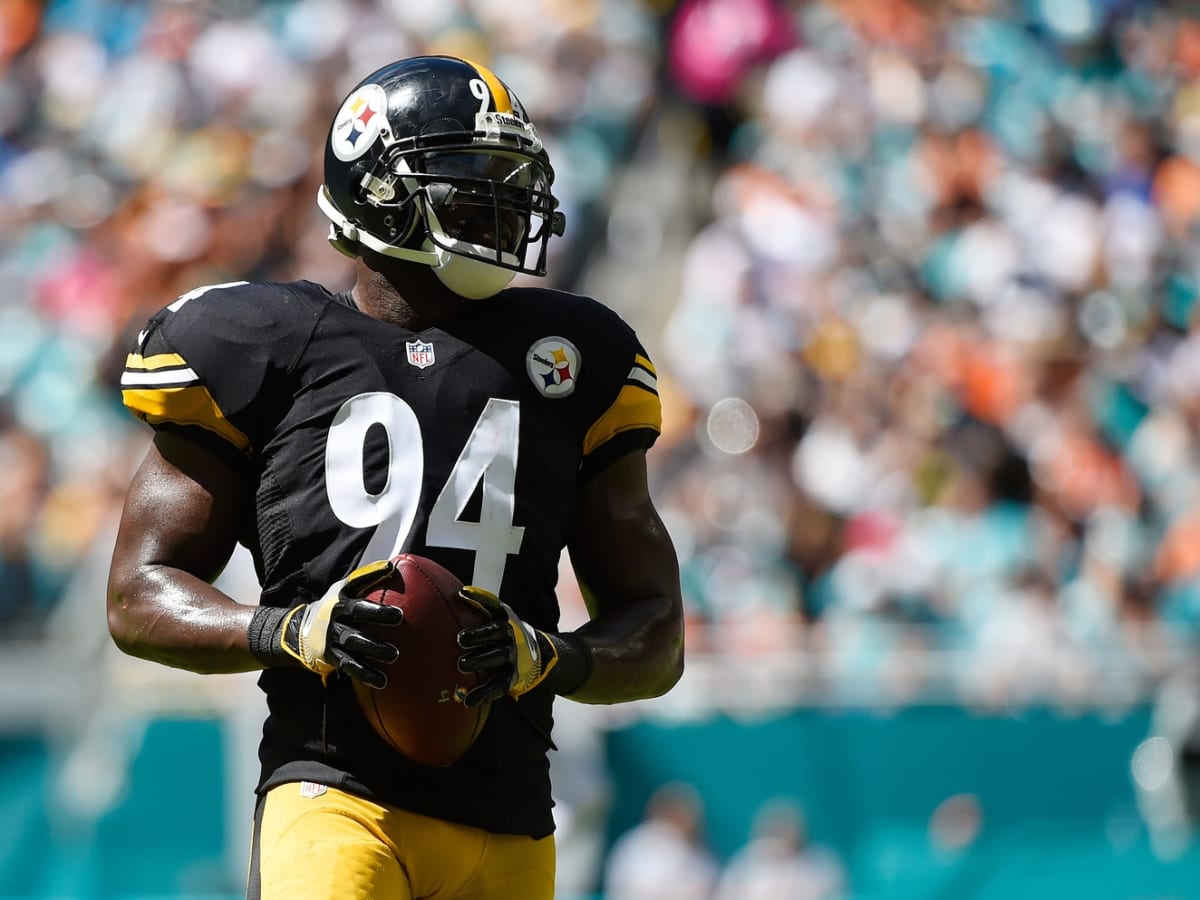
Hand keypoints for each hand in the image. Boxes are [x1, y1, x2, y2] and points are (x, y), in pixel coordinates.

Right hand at [277, 559, 403, 687]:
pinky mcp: (330, 657)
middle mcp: (334, 618)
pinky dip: (367, 674)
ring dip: (374, 649)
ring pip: (355, 643)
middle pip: (357, 616)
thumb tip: (391, 567)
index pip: (357, 594)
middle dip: (378, 616)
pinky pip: (351, 666)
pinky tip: (383, 681)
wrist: (296, 632)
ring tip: (394, 654)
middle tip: (399, 619)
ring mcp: (331, 638)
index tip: (395, 597)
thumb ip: (365, 579)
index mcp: (339, 601)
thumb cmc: (332, 607)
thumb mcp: (342, 590)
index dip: (374, 592)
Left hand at [456, 586, 559, 707]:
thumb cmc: (506, 635)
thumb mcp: (500, 620)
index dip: (479, 597)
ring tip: (461, 665)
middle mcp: (511, 634)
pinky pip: (498, 684)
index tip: (463, 593)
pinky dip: (483, 693)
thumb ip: (480, 612)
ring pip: (497, 657)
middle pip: (495, 632)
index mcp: (505, 618)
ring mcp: (513, 655)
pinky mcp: (513, 676)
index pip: (493, 604)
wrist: (540, 655)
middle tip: (460, 638)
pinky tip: (469, 700)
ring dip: (479, 660)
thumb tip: (453, 597)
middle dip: (478, 635)